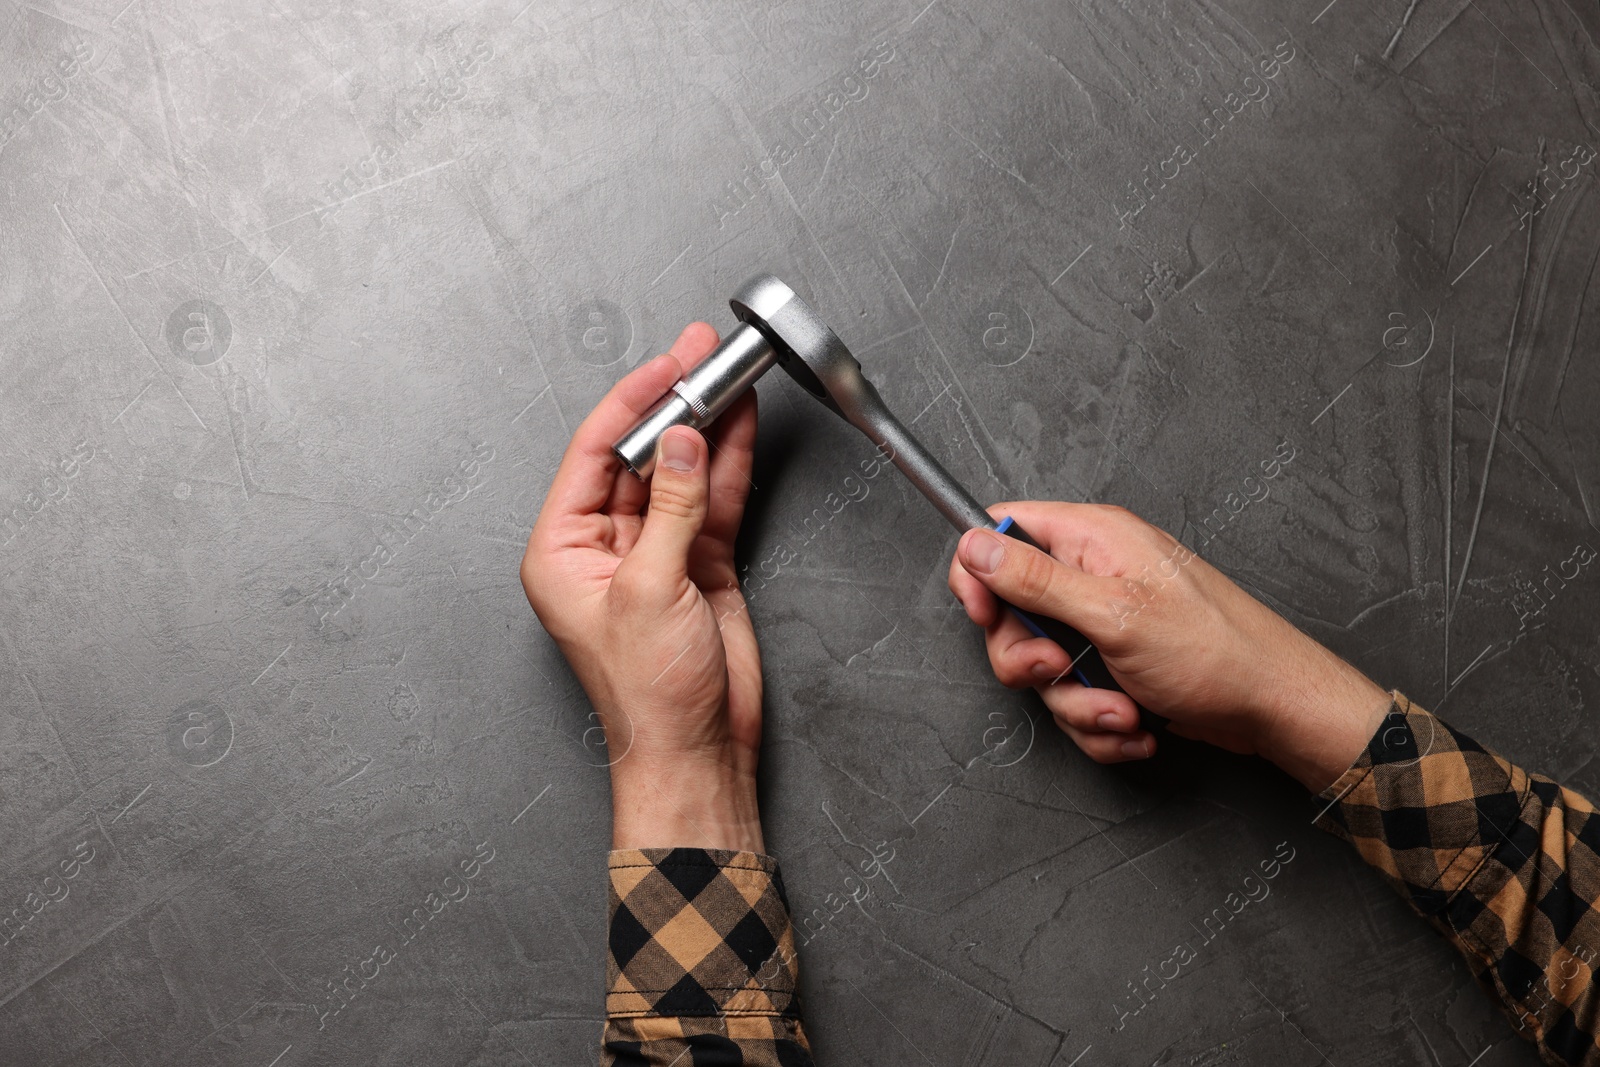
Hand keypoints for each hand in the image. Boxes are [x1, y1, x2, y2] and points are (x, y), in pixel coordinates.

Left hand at [521, 324, 764, 851]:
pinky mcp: (698, 565)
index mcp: (562, 552)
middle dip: (671, 404)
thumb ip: (670, 508)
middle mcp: (603, 548)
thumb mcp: (652, 591)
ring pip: (679, 471)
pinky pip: (711, 499)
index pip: (593, 454)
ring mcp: (654, 553)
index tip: (665, 365)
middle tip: (700, 354)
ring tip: (728, 375)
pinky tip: (740, 424)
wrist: (697, 752)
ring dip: (704, 425)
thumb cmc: (650, 699)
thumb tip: (680, 442)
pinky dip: (729, 462)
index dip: (631, 403)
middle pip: (638, 456)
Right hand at [948, 502, 1389, 790]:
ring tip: (1123, 707)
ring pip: (1044, 669)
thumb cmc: (1216, 651)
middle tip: (1061, 670)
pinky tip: (1138, 722)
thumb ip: (1035, 579)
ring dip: (1077, 703)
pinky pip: (1075, 700)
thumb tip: (973, 545)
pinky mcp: (1116, 667)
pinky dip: (1101, 723)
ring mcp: (1105, 624)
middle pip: (1012, 613)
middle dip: (1031, 661)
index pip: (1002, 531)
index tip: (986, 615)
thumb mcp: (1111, 611)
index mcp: (1093, 538)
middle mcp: (1095, 575)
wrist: (1274, 709)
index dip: (979, 573)